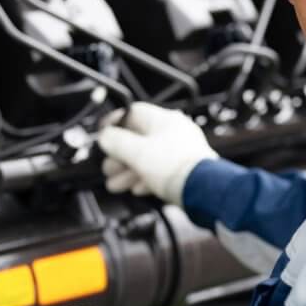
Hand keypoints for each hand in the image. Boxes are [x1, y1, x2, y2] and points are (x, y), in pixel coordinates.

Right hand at [97, 102, 217, 204]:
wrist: (202, 191)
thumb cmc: (175, 168)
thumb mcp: (136, 152)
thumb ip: (116, 142)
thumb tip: (105, 136)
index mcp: (164, 120)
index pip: (133, 113)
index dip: (115, 123)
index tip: (103, 134)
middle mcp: (174, 132)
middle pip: (138, 139)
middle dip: (119, 157)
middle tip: (109, 168)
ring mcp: (181, 151)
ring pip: (148, 157)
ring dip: (129, 171)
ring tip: (117, 184)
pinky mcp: (185, 170)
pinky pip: (160, 171)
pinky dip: (146, 178)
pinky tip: (138, 188)